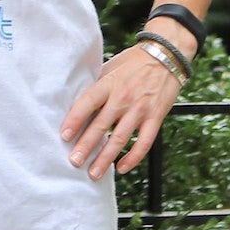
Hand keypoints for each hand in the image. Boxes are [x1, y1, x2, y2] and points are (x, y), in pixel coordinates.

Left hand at [59, 47, 182, 180]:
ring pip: (120, 139)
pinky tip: (122, 168)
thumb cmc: (134, 62)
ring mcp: (140, 109)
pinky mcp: (155, 117)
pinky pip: (144, 143)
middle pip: (101, 126)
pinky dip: (133, 158)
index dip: (75, 120)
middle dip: (86, 146)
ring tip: (93, 173)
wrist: (166, 56)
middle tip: (74, 162)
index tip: (64, 135)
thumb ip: (96, 85)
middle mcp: (123, 97)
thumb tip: (75, 103)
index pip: (88, 103)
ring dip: (106, 158)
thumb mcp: (110, 67)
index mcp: (109, 83)